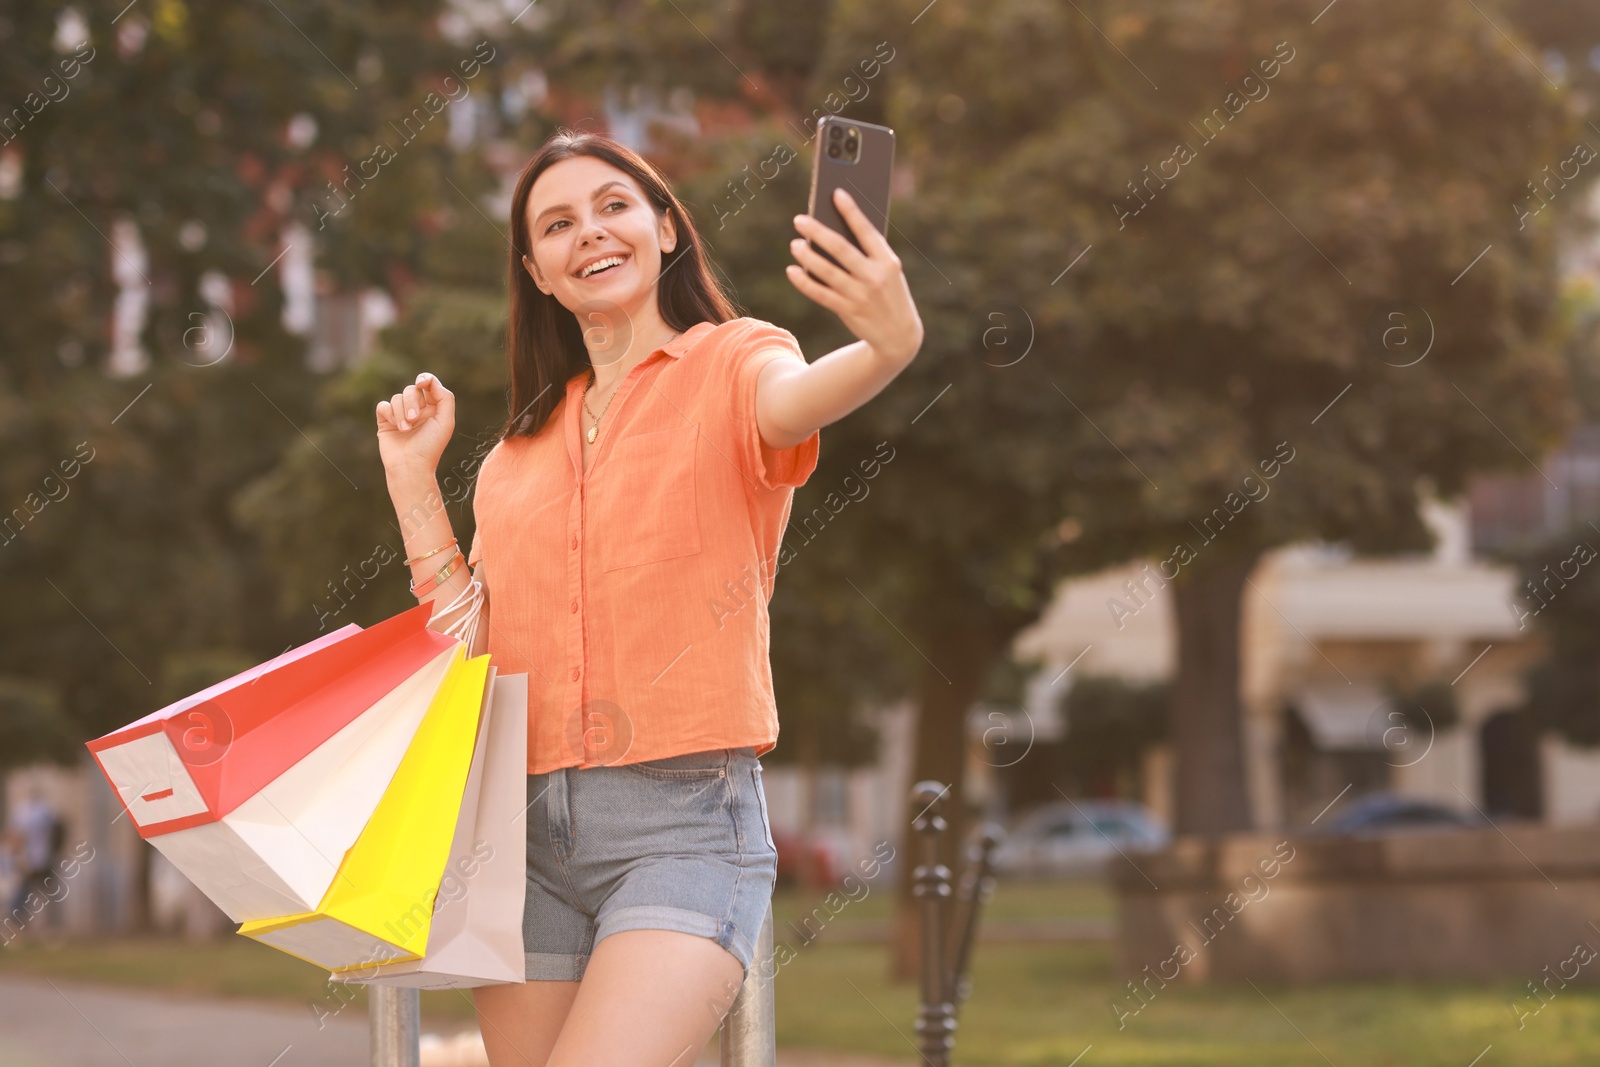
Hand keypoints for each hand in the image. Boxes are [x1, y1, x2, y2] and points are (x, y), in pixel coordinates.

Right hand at [376, 372, 454, 476]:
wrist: (410, 466)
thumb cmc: (430, 446)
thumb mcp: (446, 421)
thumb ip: (445, 397)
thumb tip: (430, 381)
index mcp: (433, 408)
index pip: (428, 385)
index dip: (425, 379)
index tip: (421, 383)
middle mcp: (417, 410)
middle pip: (411, 390)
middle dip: (411, 402)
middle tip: (414, 419)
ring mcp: (400, 415)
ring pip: (396, 397)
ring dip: (401, 412)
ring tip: (406, 430)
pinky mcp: (386, 421)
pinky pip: (383, 406)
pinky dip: (389, 414)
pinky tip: (395, 427)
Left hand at [786, 188, 923, 363]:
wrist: (898, 336)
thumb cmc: (889, 294)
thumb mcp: (888, 273)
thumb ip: (867, 255)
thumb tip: (832, 233)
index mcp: (888, 261)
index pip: (866, 231)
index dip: (851, 211)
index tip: (836, 193)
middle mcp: (874, 277)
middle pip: (840, 249)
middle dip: (818, 232)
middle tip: (799, 220)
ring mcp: (860, 295)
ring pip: (826, 271)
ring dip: (807, 256)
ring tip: (794, 244)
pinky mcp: (848, 311)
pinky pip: (820, 293)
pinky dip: (804, 282)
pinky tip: (793, 271)